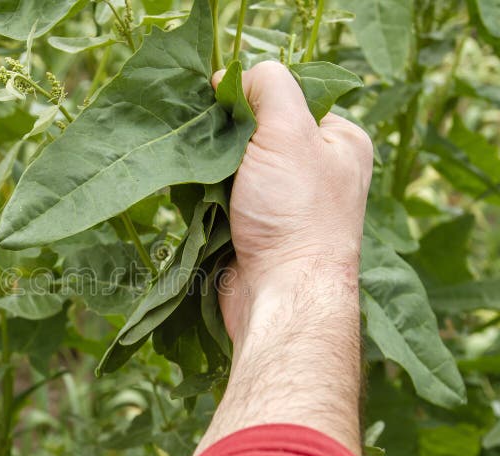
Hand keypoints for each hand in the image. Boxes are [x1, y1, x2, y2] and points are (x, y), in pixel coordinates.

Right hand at [212, 61, 372, 292]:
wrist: (280, 295)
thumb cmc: (295, 213)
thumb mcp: (288, 132)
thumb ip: (268, 88)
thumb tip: (232, 77)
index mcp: (340, 141)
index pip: (291, 97)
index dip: (255, 96)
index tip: (225, 104)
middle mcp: (318, 170)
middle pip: (260, 130)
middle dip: (229, 135)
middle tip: (210, 141)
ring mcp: (286, 201)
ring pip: (237, 163)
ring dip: (214, 166)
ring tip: (204, 173)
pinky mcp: (258, 226)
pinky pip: (225, 195)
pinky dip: (208, 192)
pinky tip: (198, 195)